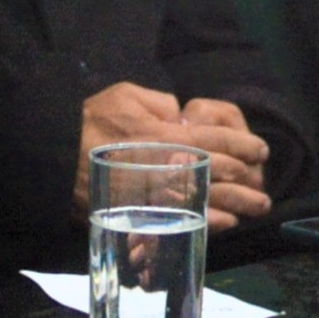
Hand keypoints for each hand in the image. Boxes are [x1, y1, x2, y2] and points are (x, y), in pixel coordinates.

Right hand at [75, 83, 271, 230]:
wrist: (55, 155)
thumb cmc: (91, 120)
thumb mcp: (127, 94)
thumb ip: (161, 103)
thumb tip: (183, 115)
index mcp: (165, 132)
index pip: (215, 138)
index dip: (242, 144)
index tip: (260, 150)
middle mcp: (166, 164)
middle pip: (218, 172)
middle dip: (246, 179)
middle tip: (263, 186)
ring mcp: (156, 193)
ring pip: (207, 200)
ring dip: (237, 204)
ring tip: (256, 208)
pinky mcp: (144, 214)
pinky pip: (182, 220)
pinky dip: (208, 222)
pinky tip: (225, 223)